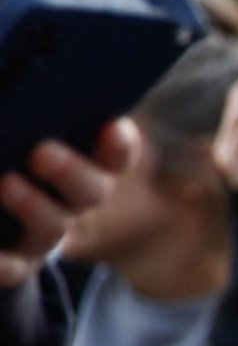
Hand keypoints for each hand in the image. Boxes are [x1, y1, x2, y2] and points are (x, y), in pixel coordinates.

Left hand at [0, 120, 135, 287]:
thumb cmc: (3, 147)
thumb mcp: (8, 124)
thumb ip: (14, 108)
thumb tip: (7, 74)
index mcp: (76, 163)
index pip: (113, 153)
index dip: (118, 143)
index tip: (112, 126)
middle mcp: (67, 201)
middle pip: (90, 191)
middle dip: (72, 171)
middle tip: (42, 151)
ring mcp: (39, 236)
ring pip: (53, 228)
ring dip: (34, 206)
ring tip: (6, 183)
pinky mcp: (11, 265)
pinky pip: (9, 270)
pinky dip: (0, 266)